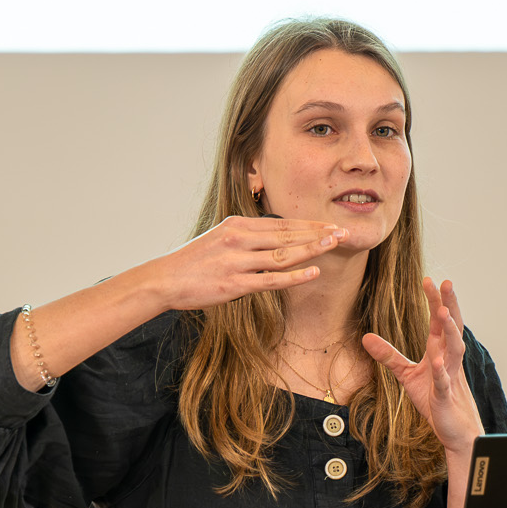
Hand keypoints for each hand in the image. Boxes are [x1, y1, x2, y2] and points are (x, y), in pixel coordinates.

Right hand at [146, 218, 347, 312]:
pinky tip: (313, 271)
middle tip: (342, 232)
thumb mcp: (219, 239)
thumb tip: (271, 238)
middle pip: (286, 235)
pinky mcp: (233, 284)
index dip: (307, 225)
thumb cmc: (193, 262)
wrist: (164, 279)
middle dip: (316, 233)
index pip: (280, 223)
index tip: (329, 225)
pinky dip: (294, 276)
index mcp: (237, 226)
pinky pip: (270, 279)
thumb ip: (245, 237)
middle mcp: (239, 239)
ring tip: (334, 245)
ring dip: (311, 249)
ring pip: (282, 254)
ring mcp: (236, 262)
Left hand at [361, 278, 483, 455]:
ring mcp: (449, 376)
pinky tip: (437, 361)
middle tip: (446, 283)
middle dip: (448, 305)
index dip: (434, 300)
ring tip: (443, 313)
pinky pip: (444, 382)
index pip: (439, 321)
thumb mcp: (407, 375)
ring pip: (454, 350)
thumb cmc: (435, 399)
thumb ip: (388, 356)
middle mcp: (448, 359)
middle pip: (451, 327)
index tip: (428, 279)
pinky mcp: (445, 396)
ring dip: (450, 331)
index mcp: (439, 351)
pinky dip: (441, 372)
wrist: (454, 430)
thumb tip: (366, 337)